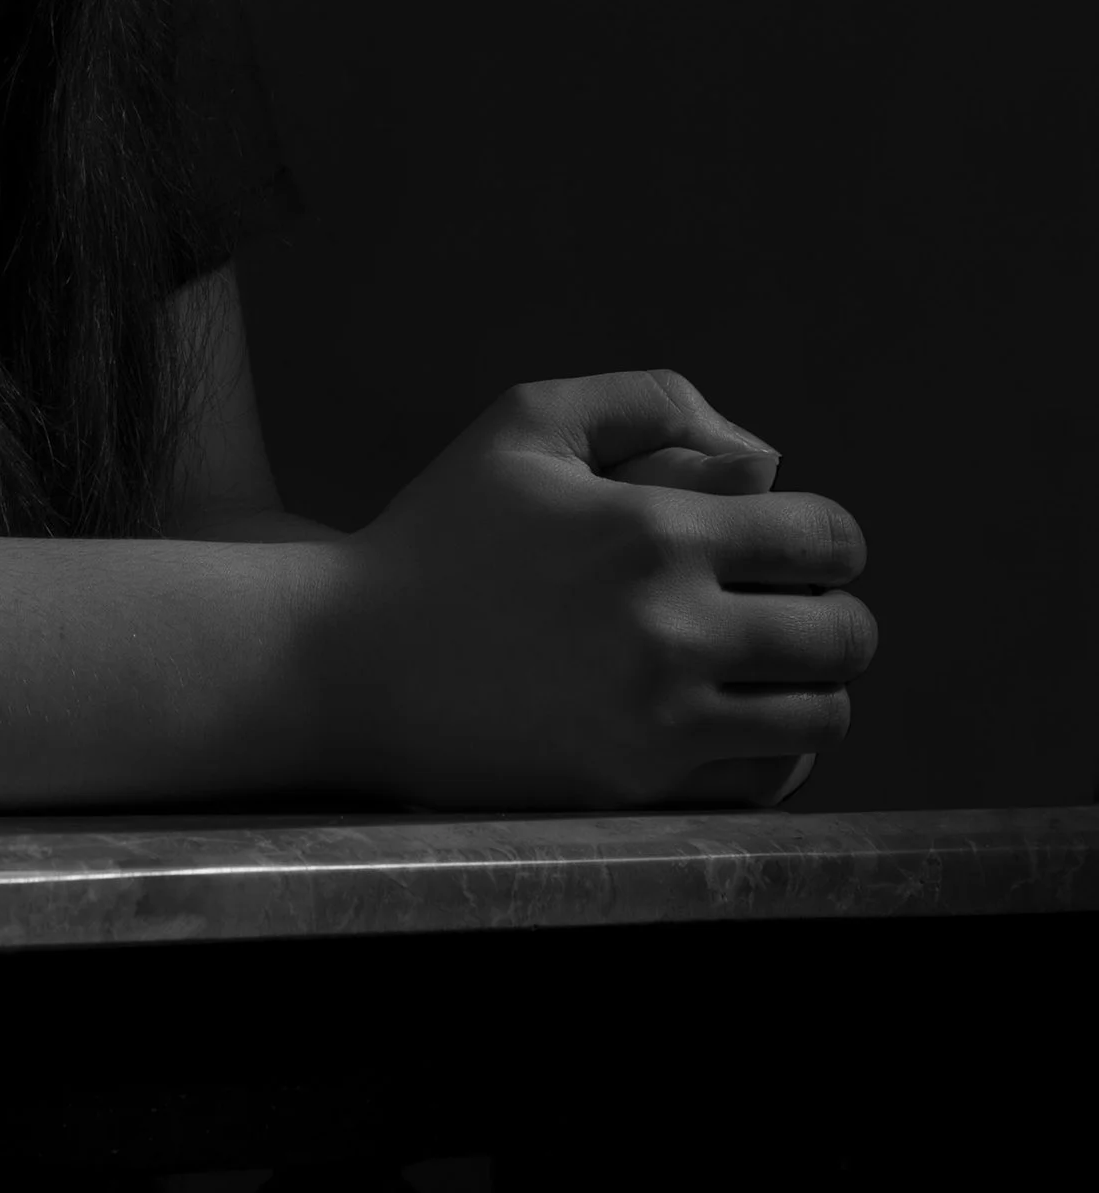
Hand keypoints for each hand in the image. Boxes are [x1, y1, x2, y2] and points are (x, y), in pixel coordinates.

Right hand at [316, 370, 875, 809]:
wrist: (348, 662)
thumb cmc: (441, 532)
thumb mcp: (525, 423)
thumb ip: (648, 403)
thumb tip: (767, 461)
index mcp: (653, 528)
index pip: (826, 538)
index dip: (828, 538)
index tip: (794, 547)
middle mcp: (671, 628)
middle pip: (844, 635)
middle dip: (832, 615)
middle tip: (788, 612)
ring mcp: (658, 719)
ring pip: (821, 717)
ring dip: (810, 689)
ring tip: (763, 672)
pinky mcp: (637, 789)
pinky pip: (768, 783)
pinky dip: (773, 755)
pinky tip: (731, 725)